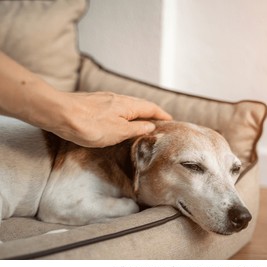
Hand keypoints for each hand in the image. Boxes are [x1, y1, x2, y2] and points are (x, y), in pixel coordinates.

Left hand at [53, 91, 171, 146]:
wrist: (59, 113)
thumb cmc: (89, 125)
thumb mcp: (118, 132)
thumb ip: (136, 129)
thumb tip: (151, 126)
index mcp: (128, 106)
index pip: (151, 109)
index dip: (162, 115)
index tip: (170, 121)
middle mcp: (118, 99)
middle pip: (140, 104)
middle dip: (152, 112)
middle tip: (159, 121)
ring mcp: (105, 99)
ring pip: (128, 105)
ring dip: (138, 112)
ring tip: (142, 120)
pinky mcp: (94, 103)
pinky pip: (116, 106)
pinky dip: (125, 112)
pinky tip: (120, 118)